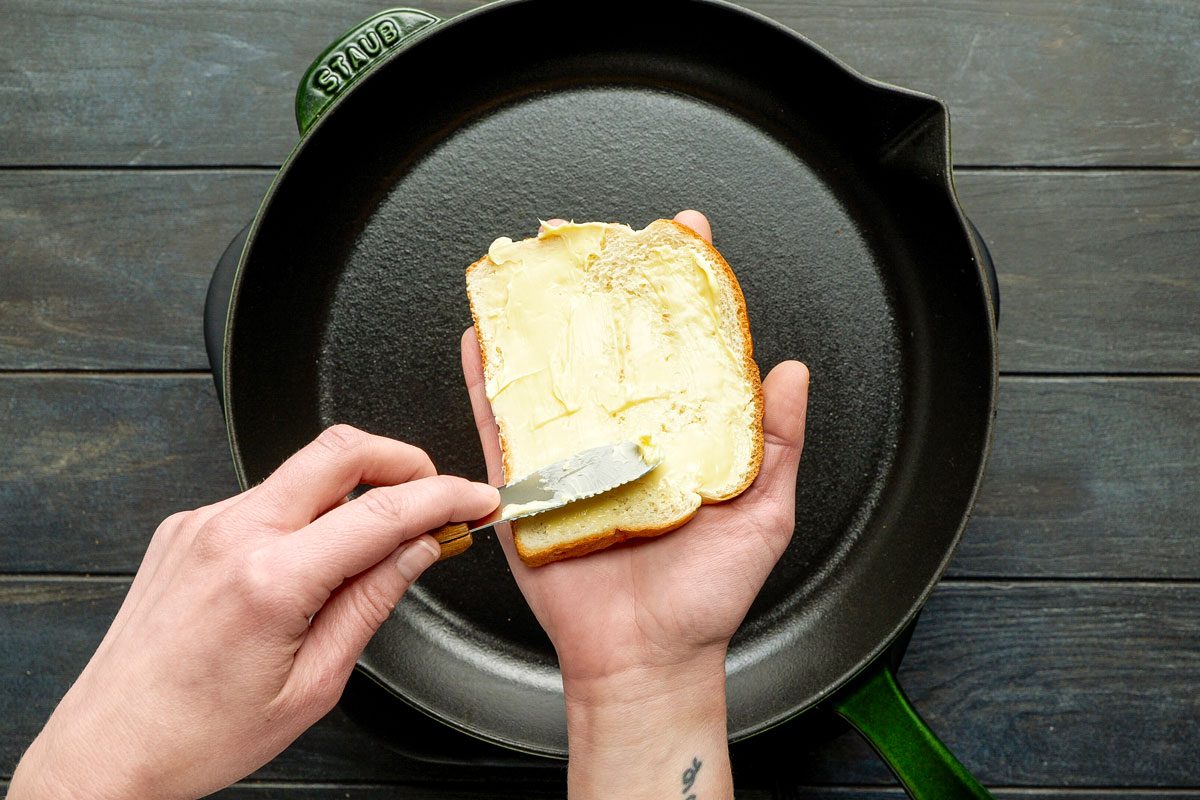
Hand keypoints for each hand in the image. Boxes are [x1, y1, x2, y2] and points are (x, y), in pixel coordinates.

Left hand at [10, 426, 497, 799]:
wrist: (108, 749)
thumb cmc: (198, 735)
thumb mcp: (313, 685)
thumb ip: (371, 603)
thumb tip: (415, 551)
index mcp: (269, 580)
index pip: (382, 512)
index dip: (444, 497)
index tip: (473, 499)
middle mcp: (230, 535)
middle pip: (338, 450)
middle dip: (402, 458)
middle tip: (434, 490)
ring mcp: (202, 524)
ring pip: (301, 472)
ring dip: (352, 491)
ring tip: (375, 542)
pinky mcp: (186, 528)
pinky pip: (264, 499)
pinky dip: (305, 514)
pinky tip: (315, 557)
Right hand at [462, 210, 809, 798]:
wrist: (645, 660)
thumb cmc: (706, 599)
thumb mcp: (763, 515)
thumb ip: (777, 442)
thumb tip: (792, 372)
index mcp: (685, 434)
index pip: (688, 343)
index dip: (688, 286)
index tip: (687, 237)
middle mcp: (630, 434)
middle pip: (615, 343)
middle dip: (608, 284)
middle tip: (602, 238)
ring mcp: (577, 453)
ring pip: (555, 370)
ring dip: (544, 317)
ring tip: (540, 268)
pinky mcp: (532, 481)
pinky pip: (505, 422)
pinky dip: (489, 377)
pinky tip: (484, 337)